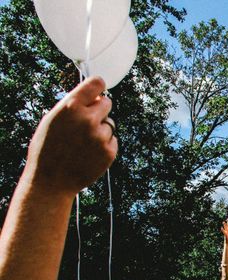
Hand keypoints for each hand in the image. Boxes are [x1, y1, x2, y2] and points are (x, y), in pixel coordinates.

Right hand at [26, 76, 116, 197]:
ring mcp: (100, 136)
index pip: (96, 83)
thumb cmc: (48, 148)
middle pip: (107, 103)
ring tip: (82, 144)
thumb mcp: (53, 120)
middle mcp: (88, 119)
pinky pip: (112, 140)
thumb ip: (73, 106)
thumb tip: (95, 96)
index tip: (99, 92)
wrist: (51, 180)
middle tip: (86, 123)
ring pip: (110, 124)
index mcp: (71, 107)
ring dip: (101, 131)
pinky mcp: (109, 151)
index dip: (98, 87)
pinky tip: (89, 153)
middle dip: (99, 110)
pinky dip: (104, 145)